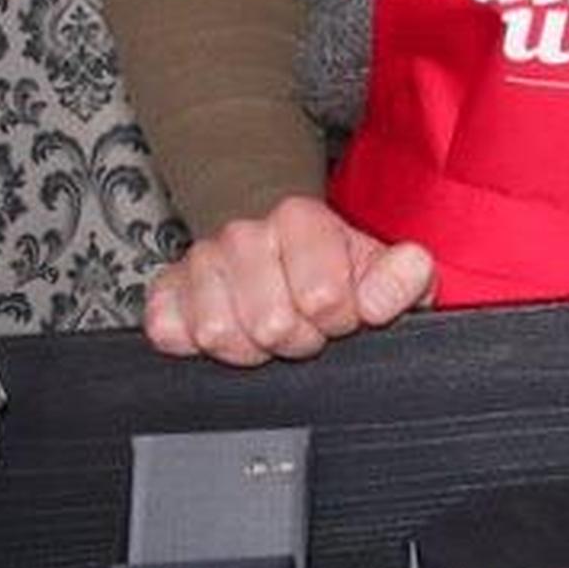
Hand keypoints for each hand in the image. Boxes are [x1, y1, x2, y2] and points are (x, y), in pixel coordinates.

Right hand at [142, 195, 433, 364]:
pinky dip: (197, 347)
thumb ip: (404, 276)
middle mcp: (243, 233)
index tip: (342, 314)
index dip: (340, 319)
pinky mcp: (163, 291)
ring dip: (251, 348)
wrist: (274, 247)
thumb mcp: (382, 268)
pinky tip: (228, 329)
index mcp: (300, 219)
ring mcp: (198, 261)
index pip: (323, 296)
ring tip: (268, 331)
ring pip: (218, 334)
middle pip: (270, 323)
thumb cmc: (332, 267)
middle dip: (297, 340)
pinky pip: (169, 335)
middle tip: (305, 328)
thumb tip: (387, 291)